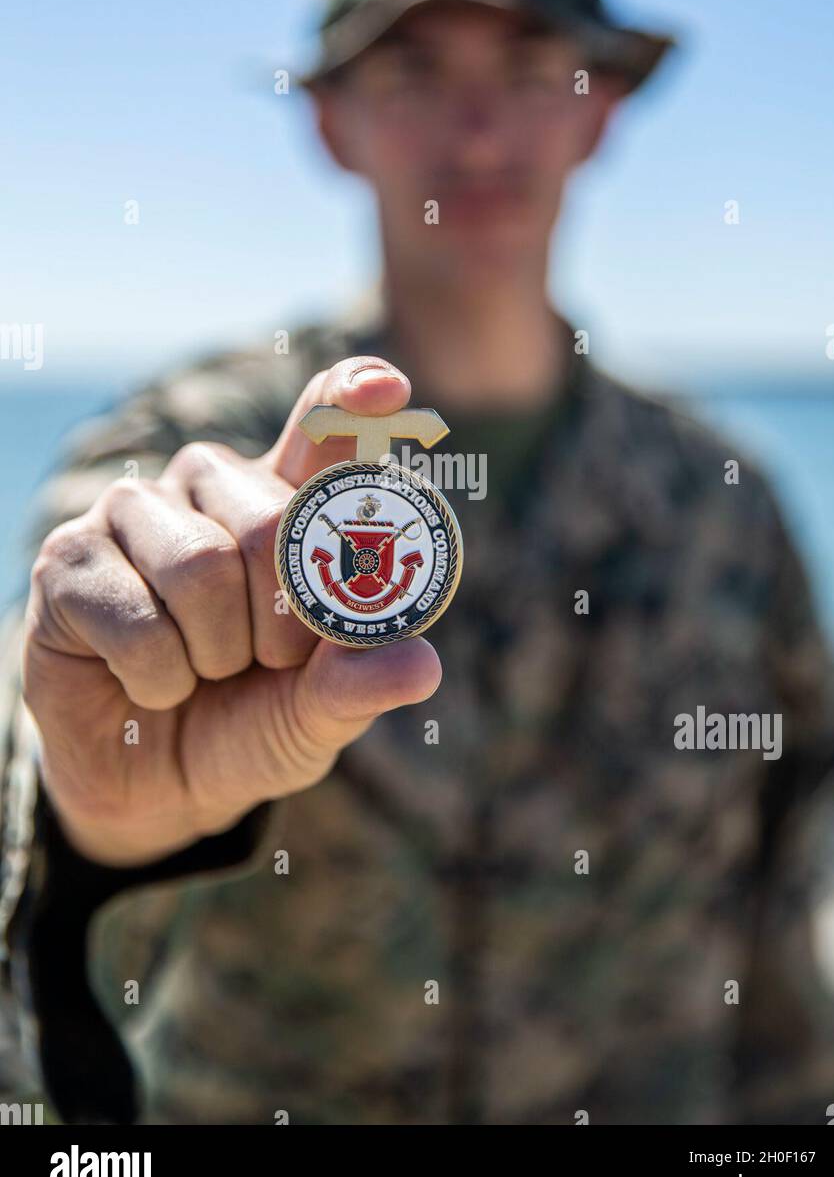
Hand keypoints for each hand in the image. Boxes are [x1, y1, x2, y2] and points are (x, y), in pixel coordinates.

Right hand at [22, 357, 440, 865]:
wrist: (159, 786)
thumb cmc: (250, 724)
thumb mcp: (317, 714)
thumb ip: (360, 683)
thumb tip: (421, 665)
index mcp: (286, 501)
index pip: (322, 426)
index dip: (350, 400)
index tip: (387, 390)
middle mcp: (211, 485)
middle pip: (272, 525)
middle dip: (283, 627)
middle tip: (264, 663)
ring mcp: (134, 512)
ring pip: (202, 570)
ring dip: (215, 656)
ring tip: (202, 671)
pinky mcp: (68, 557)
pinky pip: (138, 621)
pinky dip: (158, 680)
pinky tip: (149, 682)